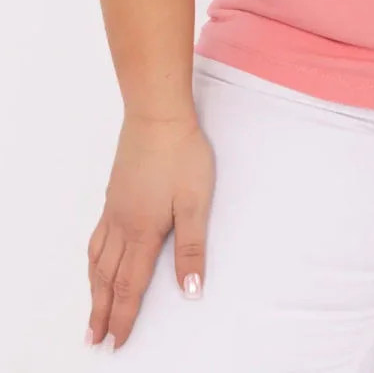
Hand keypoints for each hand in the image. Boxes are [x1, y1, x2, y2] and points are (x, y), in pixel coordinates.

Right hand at [85, 111, 215, 351]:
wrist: (157, 116)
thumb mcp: (195, 203)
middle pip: (108, 278)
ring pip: (97, 259)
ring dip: (93, 289)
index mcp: (143, 232)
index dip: (124, 317)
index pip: (130, 286)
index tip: (117, 343)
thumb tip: (190, 291)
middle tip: (94, 339)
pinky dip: (91, 260)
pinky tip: (95, 260)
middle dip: (102, 311)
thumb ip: (191, 249)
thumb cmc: (181, 155)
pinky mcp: (114, 193)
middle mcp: (122, 225)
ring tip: (91, 310)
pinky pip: (96, 237)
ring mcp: (114, 208)